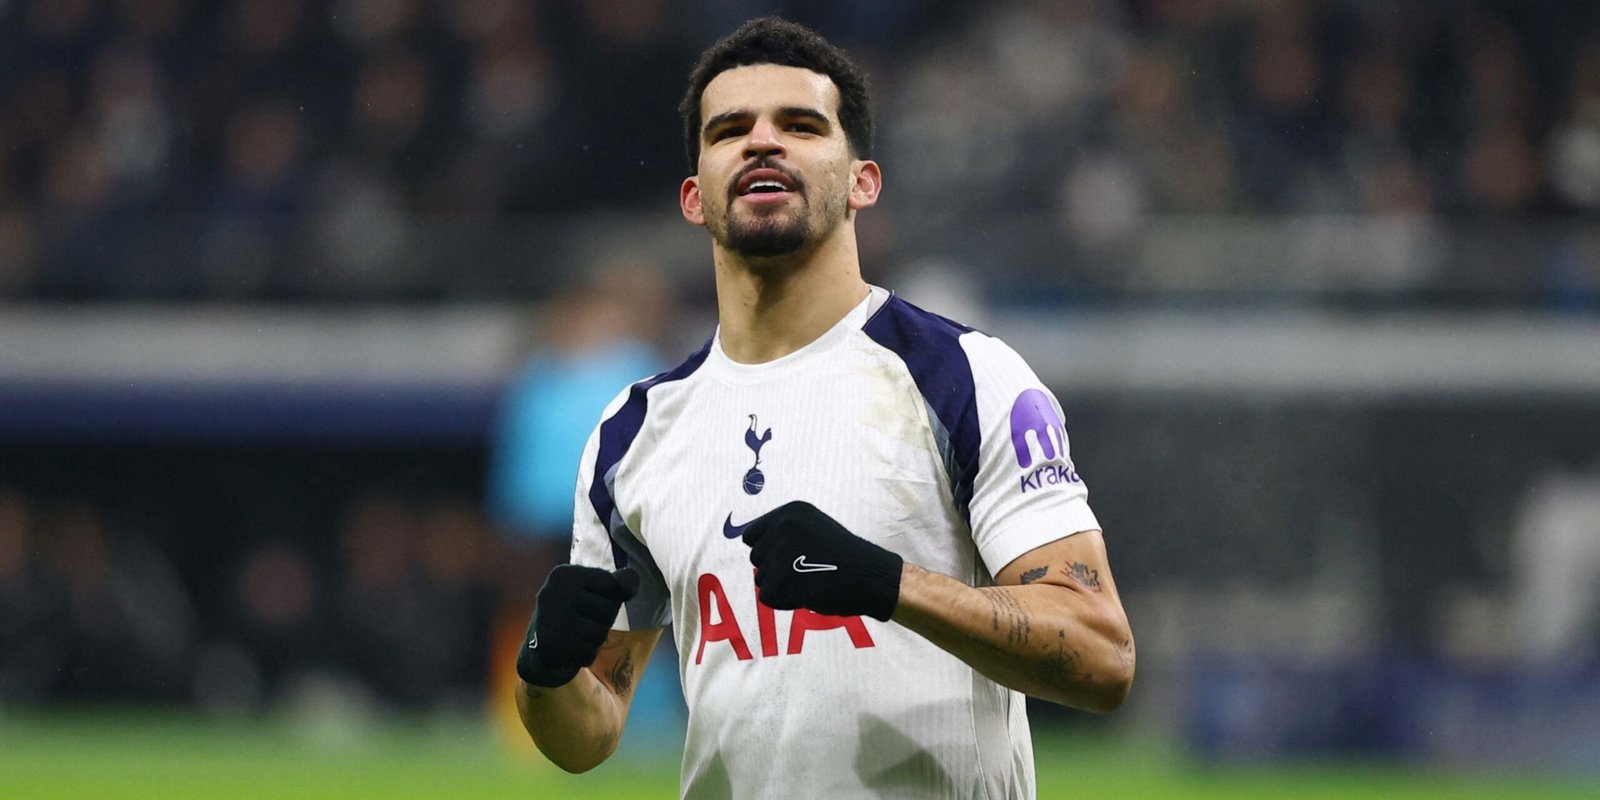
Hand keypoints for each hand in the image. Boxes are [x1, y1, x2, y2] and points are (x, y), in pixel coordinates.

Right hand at [516, 565, 639, 687]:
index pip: (613, 583)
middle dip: (604, 619)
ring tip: (577, 635)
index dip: (613, 595)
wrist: (539, 645)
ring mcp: (552, 620)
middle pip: (608, 609)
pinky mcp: (553, 646)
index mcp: (564, 574)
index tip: (598, 598)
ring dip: (595, 639)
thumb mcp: (593, 590)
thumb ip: (617, 582)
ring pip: (600, 633)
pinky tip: (571, 648)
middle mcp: (554, 593)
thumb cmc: (575, 611)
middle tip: (584, 620)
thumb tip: (631, 580)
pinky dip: (585, 655)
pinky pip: (589, 654)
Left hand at [742, 501, 903, 621]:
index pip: (751, 536)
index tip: (789, 559)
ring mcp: (780, 553)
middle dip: (776, 570)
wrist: (869, 576)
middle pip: (756, 559)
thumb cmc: (844, 556)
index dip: (767, 551)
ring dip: (783, 586)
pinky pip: (768, 598)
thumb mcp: (813, 528)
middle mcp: (781, 527)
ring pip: (762, 579)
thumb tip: (750, 543)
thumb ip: (784, 532)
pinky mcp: (781, 581)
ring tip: (811, 580)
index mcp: (789, 512)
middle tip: (806, 571)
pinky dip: (785, 602)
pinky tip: (808, 593)